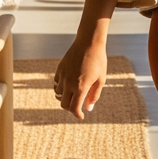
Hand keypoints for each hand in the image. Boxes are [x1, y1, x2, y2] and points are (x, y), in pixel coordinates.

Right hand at [53, 0, 124, 119]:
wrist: (89, 42)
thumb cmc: (98, 61)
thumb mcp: (101, 79)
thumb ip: (94, 95)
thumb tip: (88, 108)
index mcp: (81, 87)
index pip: (74, 108)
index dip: (77, 114)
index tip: (81, 116)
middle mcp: (69, 83)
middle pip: (64, 104)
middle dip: (70, 108)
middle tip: (77, 106)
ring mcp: (63, 76)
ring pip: (58, 93)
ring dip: (65, 97)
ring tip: (73, 94)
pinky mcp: (59, 69)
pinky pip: (56, 83)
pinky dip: (60, 87)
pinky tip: (68, 84)